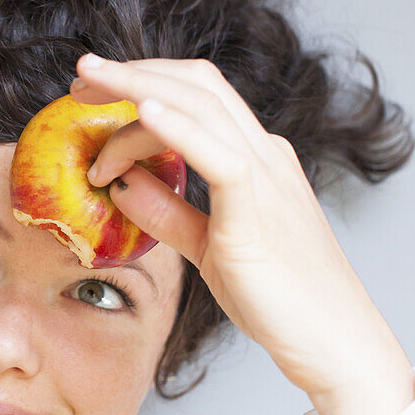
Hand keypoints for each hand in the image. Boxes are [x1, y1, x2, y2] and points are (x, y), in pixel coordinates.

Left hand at [70, 52, 408, 403]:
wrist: (335, 342)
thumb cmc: (279, 299)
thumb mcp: (208, 248)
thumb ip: (167, 213)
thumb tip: (120, 184)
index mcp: (257, 159)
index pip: (199, 95)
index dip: (146, 81)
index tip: (97, 93)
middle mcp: (265, 154)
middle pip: (196, 84)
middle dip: (133, 71)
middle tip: (79, 79)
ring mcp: (267, 177)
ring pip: (200, 105)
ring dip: (137, 87)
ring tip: (86, 85)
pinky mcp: (257, 212)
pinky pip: (217, 155)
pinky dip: (177, 127)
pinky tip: (140, 111)